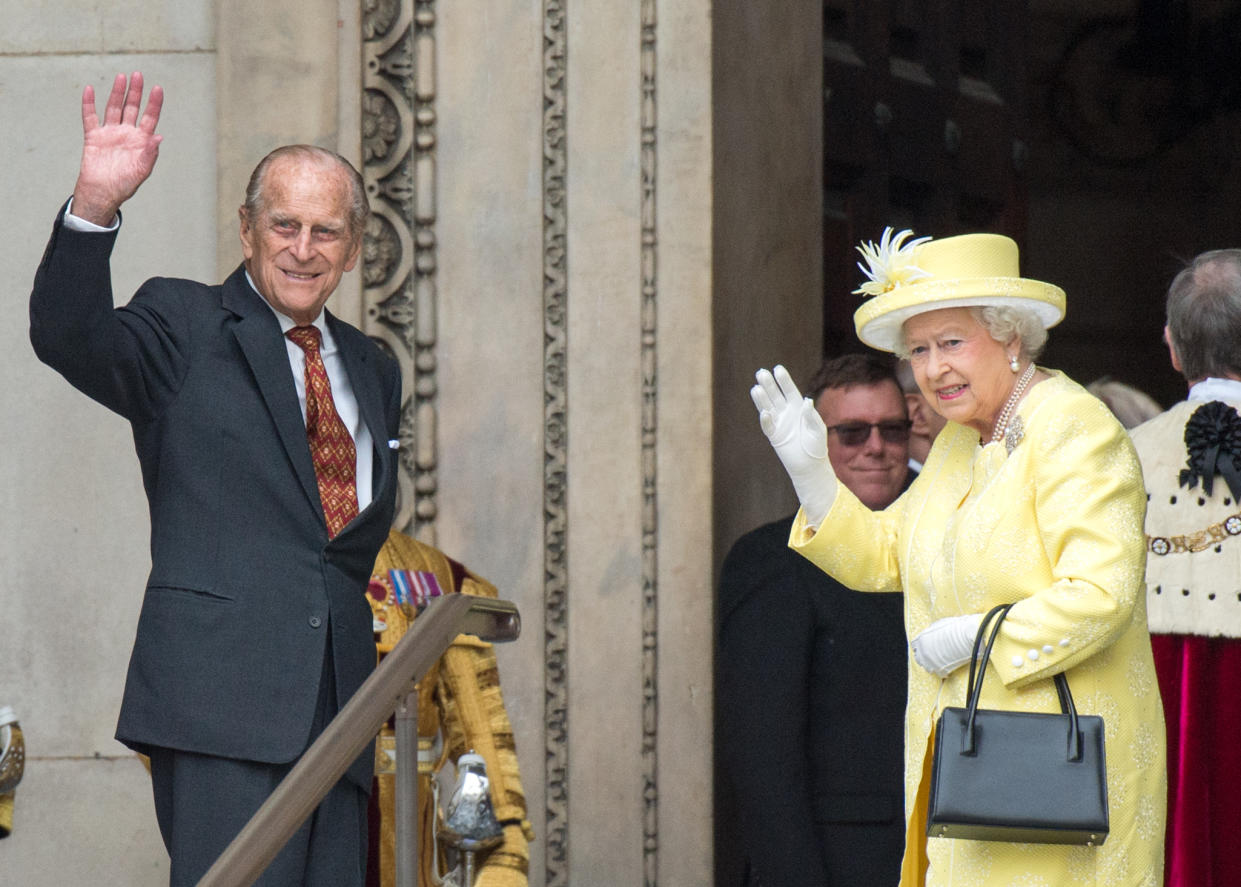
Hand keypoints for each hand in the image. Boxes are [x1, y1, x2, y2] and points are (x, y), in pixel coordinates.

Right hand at [72, 72, 163, 225]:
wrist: (103, 192)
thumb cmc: (125, 184)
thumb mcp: (142, 171)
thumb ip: (150, 154)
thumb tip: (159, 137)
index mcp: (141, 141)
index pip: (149, 118)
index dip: (154, 104)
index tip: (158, 88)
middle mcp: (126, 133)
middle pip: (132, 108)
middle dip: (136, 92)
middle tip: (138, 75)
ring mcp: (110, 133)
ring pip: (114, 108)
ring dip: (118, 93)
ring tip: (122, 77)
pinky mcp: (93, 136)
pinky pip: (90, 117)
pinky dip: (89, 104)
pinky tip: (90, 90)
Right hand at [750, 365, 836, 525]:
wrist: (810, 464)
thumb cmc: (817, 445)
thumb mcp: (818, 429)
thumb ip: (811, 415)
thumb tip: (806, 401)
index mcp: (798, 408)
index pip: (789, 390)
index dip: (784, 380)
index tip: (777, 369)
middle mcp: (786, 413)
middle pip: (775, 395)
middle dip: (769, 384)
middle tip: (761, 373)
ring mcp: (779, 423)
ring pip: (768, 407)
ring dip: (762, 398)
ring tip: (756, 387)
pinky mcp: (774, 436)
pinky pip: (768, 425)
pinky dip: (766, 419)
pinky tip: (764, 412)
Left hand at [911, 613, 983, 676]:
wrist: (968, 636)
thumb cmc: (956, 627)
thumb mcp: (939, 625)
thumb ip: (932, 632)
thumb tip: (932, 634)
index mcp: (921, 639)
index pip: (914, 646)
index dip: (920, 647)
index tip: (925, 648)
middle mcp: (923, 651)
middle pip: (918, 658)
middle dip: (925, 657)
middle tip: (934, 655)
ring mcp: (930, 662)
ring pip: (927, 667)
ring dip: (933, 665)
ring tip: (941, 662)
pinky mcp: (939, 670)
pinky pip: (938, 673)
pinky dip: (943, 671)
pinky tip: (949, 668)